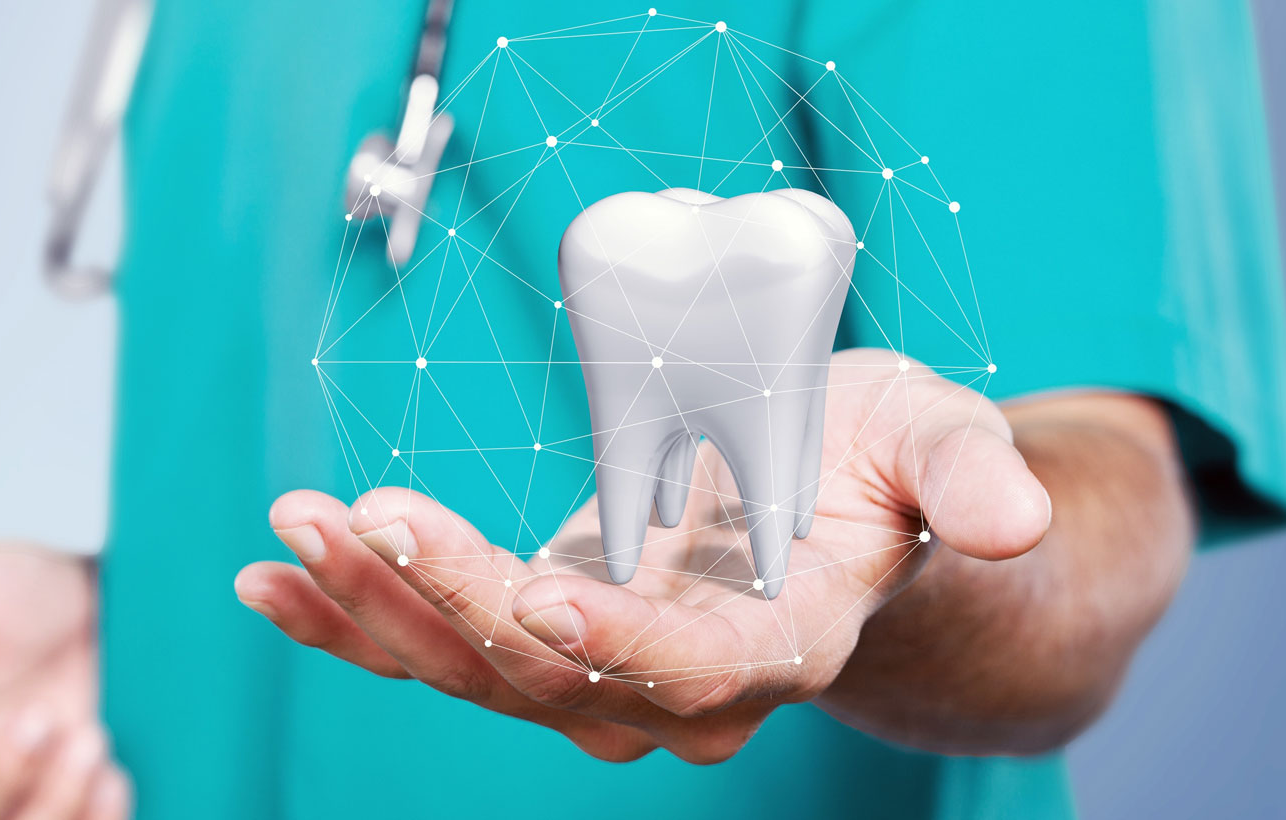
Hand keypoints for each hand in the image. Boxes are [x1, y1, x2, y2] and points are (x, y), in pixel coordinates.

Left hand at [236, 348, 1051, 761]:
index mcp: (778, 642)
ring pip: (469, 670)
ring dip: (376, 606)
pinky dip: (346, 619)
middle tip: (369, 512)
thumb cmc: (881, 465)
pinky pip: (427, 646)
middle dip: (452, 600)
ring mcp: (591, 670)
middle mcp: (676, 685)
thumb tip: (1012, 518)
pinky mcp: (528, 636)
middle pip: (549, 676)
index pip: (694, 670)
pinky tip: (273, 582)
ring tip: (296, 529)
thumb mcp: (940, 438)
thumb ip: (968, 473)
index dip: (617, 641)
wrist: (825, 512)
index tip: (538, 587)